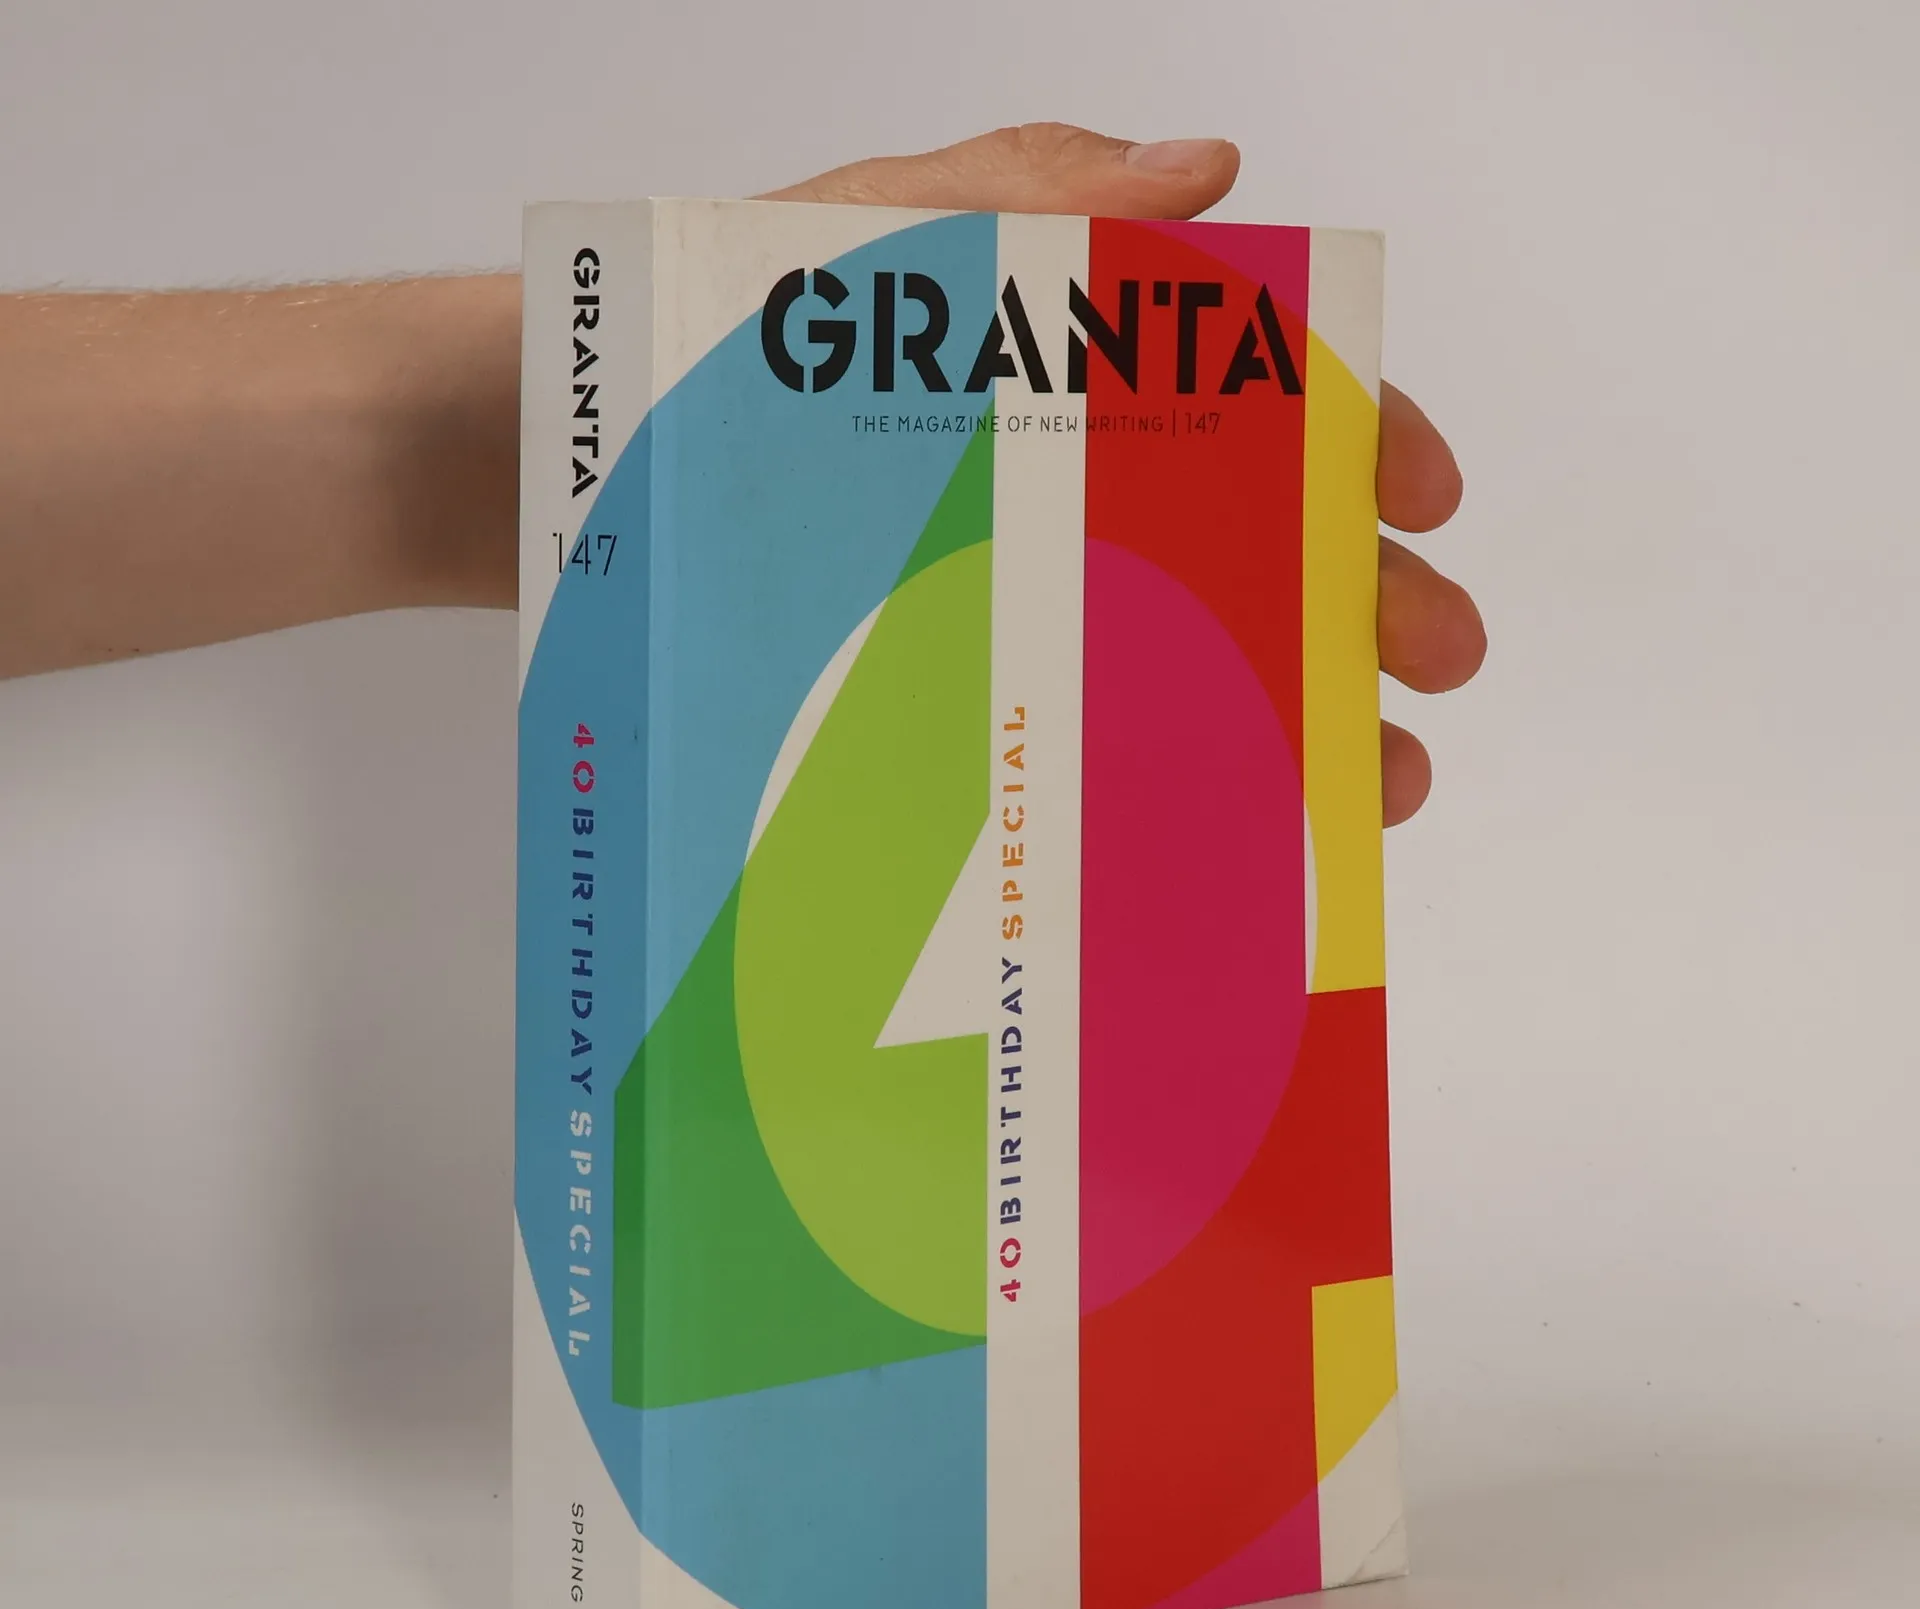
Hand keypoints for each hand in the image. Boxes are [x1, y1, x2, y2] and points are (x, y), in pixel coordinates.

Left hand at [769, 124, 1485, 825]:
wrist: (564, 462)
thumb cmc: (720, 337)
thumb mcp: (874, 240)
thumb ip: (1027, 199)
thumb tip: (1210, 173)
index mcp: (1071, 369)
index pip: (1254, 396)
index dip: (1355, 439)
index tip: (1426, 501)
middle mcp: (1064, 493)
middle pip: (1249, 544)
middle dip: (1358, 602)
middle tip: (1431, 673)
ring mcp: (1015, 597)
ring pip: (1184, 659)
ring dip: (1291, 719)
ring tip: (1363, 795)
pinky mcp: (954, 685)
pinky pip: (1080, 735)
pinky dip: (1158, 782)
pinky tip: (1215, 834)